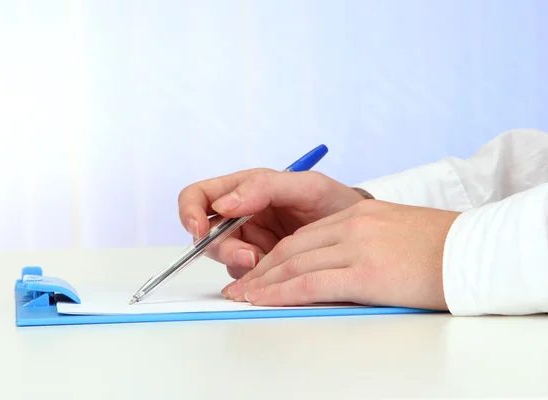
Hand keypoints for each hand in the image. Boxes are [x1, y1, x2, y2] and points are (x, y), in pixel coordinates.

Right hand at [177, 169, 365, 278]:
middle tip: (250, 257)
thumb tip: (223, 204)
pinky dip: (255, 278)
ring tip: (270, 261)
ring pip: (223, 257)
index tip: (199, 229)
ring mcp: (248, 241)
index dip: (189, 212)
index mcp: (243, 189)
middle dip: (222, 248)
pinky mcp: (260, 265)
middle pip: (205, 234)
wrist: (359, 235)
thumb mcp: (306, 186)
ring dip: (240, 264)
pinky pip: (243, 276)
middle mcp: (240, 215)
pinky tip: (277, 272)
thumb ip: (264, 187)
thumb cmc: (333, 202)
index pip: (198, 196)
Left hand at [223, 200, 460, 310]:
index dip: (276, 255)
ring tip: (243, 296)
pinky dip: (280, 292)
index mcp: (358, 214)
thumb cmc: (440, 248)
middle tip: (241, 285)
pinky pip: (309, 283)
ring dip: (264, 282)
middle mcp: (351, 225)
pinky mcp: (364, 272)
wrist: (476, 252)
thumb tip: (339, 266)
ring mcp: (356, 246)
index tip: (259, 270)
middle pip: (292, 248)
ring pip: (295, 264)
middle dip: (262, 269)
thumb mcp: (395, 233)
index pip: (304, 236)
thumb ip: (362, 243)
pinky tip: (262, 300)